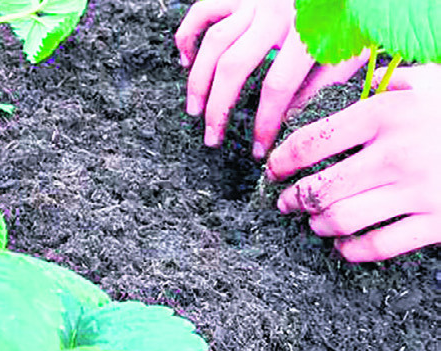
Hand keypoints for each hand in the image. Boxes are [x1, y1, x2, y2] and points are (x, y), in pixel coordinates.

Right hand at [174, 0, 366, 157]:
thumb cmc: (352, 12)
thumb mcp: (349, 49)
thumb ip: (323, 84)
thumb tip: (291, 118)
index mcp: (306, 31)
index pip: (277, 86)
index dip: (264, 122)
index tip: (258, 149)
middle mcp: (275, 13)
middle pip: (233, 68)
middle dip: (218, 109)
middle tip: (212, 137)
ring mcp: (252, 1)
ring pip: (212, 44)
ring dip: (198, 81)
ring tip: (194, 110)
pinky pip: (201, 12)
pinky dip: (186, 37)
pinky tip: (186, 62)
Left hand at [266, 65, 440, 261]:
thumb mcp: (428, 81)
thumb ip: (381, 83)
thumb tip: (332, 92)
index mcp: (387, 112)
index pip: (311, 141)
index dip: (282, 160)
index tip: (273, 169)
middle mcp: (397, 153)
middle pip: (318, 187)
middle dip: (292, 198)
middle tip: (285, 201)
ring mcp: (417, 191)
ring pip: (340, 219)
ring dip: (317, 224)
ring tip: (314, 220)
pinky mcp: (437, 223)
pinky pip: (377, 246)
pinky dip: (351, 249)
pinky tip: (344, 244)